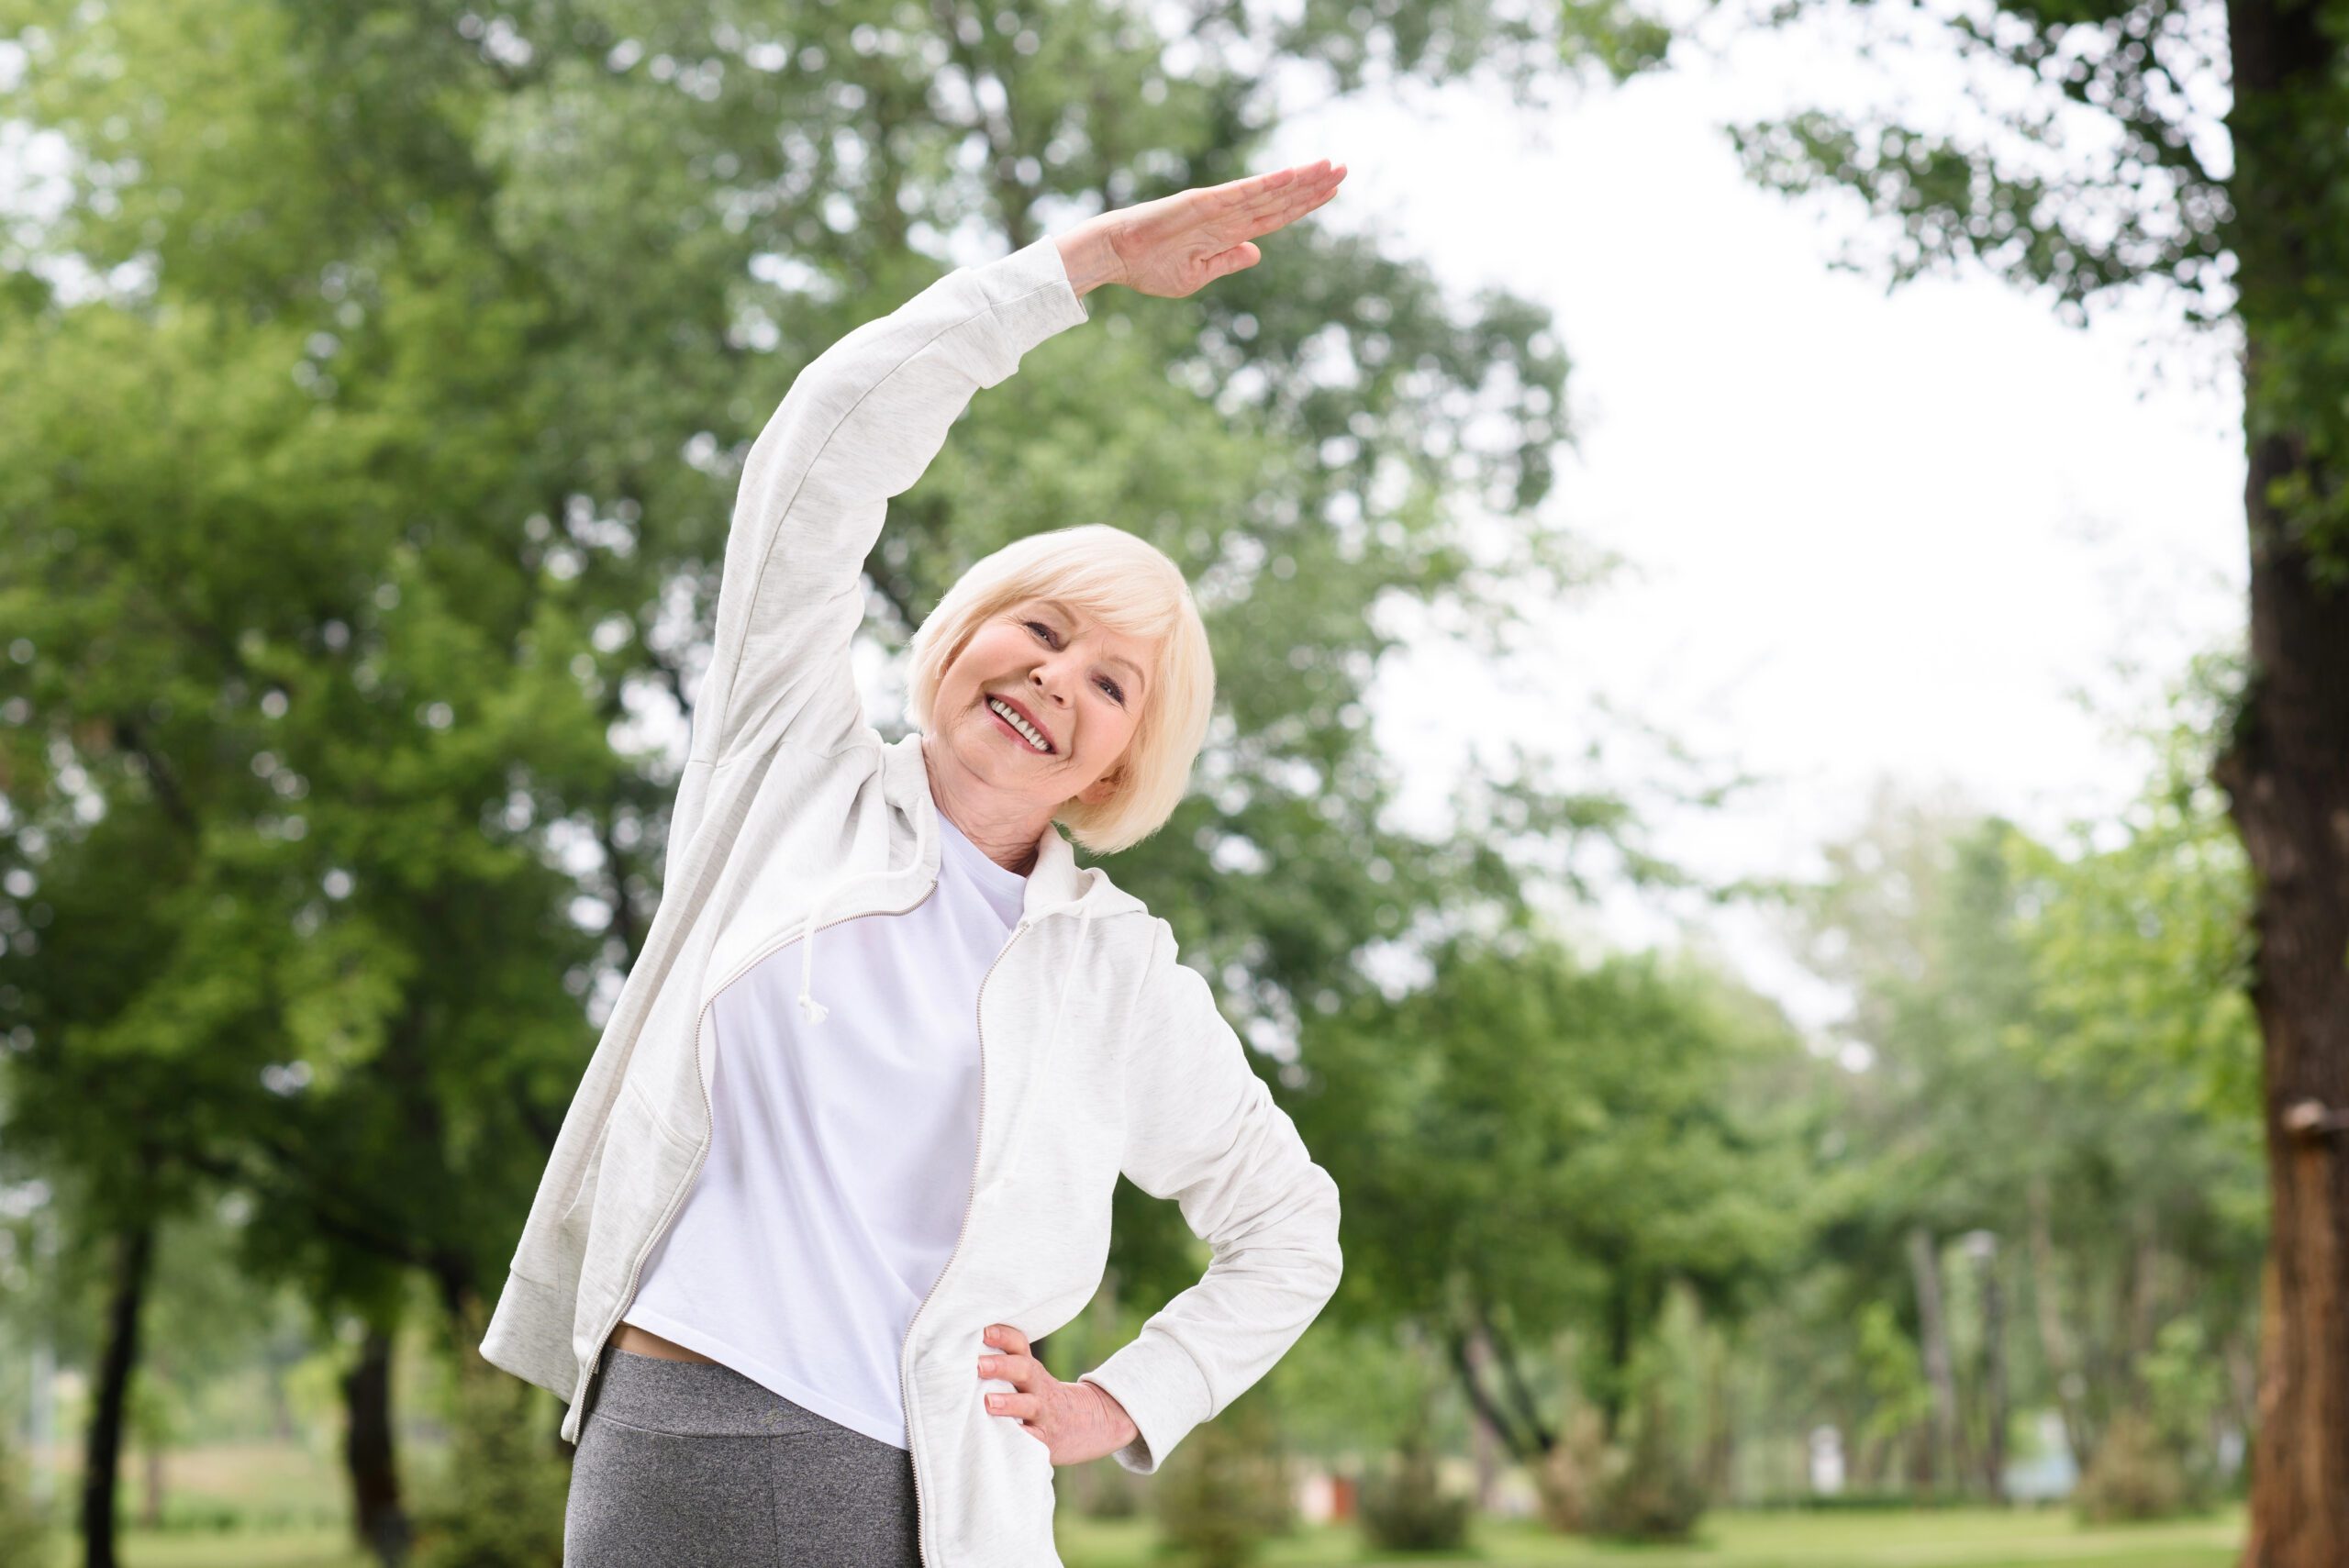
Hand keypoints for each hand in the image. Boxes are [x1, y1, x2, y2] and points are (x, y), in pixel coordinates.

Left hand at [977, 1323, 1138, 1465]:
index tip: (984, 1331)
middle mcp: (1039, 1387)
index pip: (1019, 1345)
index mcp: (1031, 1368)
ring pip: (1029, 1406)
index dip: (1004, 1336)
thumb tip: (961, 1350)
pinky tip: (1004, 1439)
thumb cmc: (1039, 1396)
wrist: (1088, 1422)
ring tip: (989, 1402)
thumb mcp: (1028, 1376)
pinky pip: (1034, 1441)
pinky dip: (1021, 1440)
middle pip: (1025, 1370)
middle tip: (978, 1365)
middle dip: (1002, 1366)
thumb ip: (1001, 1364)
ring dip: (1009, 1403)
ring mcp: (1044, 1414)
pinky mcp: (1045, 1440)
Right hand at [1055, 159, 1347, 299]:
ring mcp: (1218, 206)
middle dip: (1313, 185)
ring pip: (1268, 191)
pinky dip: (1267, 184)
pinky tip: (1291, 175)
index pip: (1276, 216)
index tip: (1333, 192)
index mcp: (1228, 235)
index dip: (1305, 204)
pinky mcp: (1204, 202)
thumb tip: (1257, 252)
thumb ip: (1228, 262)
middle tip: (1345, 168)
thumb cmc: (1149, 269)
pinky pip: (1242, 193)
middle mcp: (1229, 216)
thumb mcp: (1196, 276)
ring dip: (1299, 179)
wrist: (1116, 257)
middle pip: (1280, 199)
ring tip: (1330, 165)